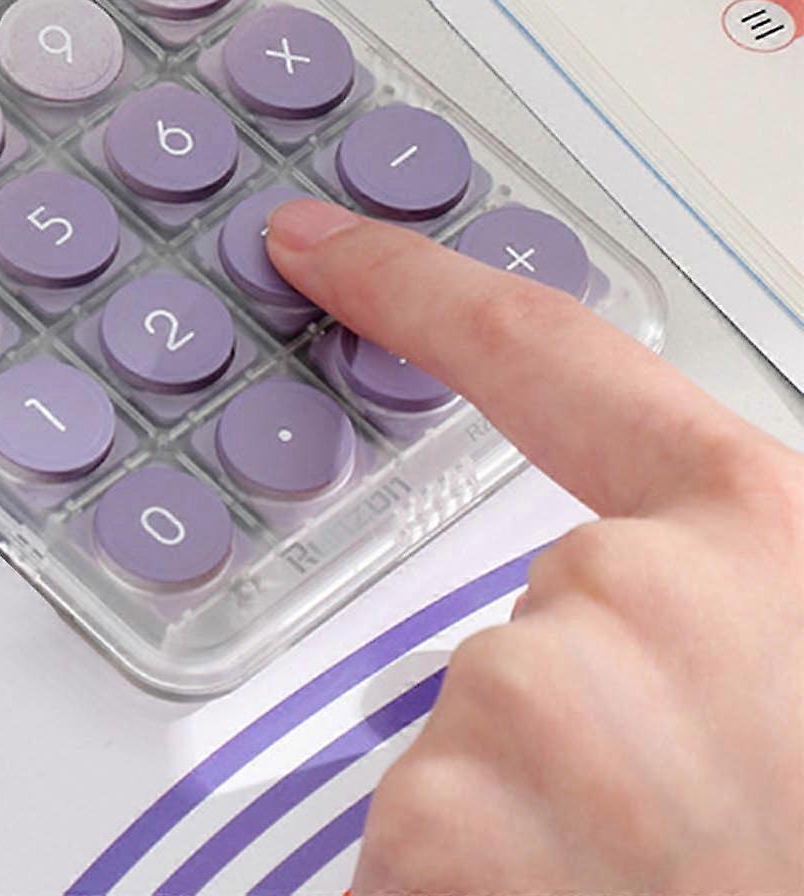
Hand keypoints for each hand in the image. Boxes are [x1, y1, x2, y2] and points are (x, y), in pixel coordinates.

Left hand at [264, 198, 803, 895]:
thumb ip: (738, 628)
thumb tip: (613, 597)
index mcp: (769, 545)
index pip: (554, 355)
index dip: (419, 287)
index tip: (316, 242)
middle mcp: (642, 598)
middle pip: (526, 637)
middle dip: (584, 746)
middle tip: (699, 857)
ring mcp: (541, 713)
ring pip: (473, 766)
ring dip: (543, 853)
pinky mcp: (446, 832)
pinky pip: (423, 862)